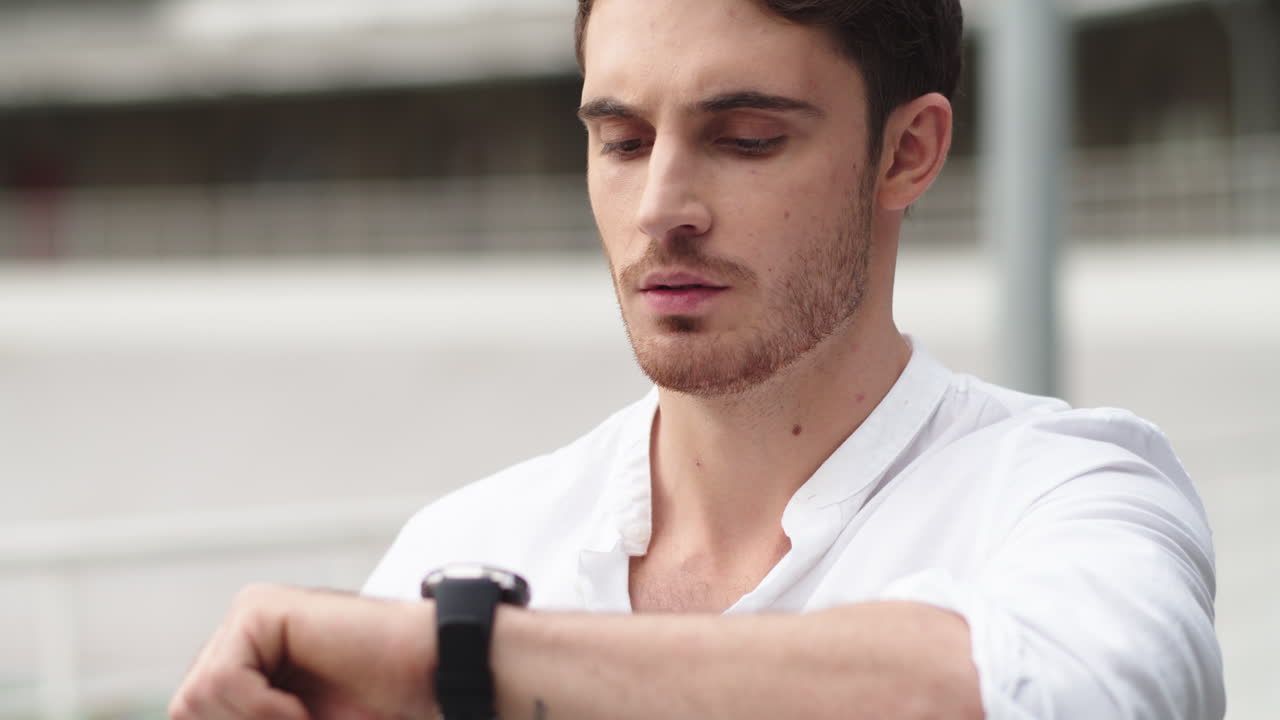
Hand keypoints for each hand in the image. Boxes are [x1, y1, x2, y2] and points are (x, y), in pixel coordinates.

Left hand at [169, 584, 435, 719]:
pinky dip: (262, 708)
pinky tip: (300, 706)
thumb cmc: (374, 711)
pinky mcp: (258, 608)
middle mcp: (237, 640)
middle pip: (188, 712)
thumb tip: (185, 719)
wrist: (429, 681)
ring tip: (304, 717)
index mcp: (242, 673)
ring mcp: (247, 618)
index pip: (192, 718)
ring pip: (195, 701)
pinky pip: (221, 680)